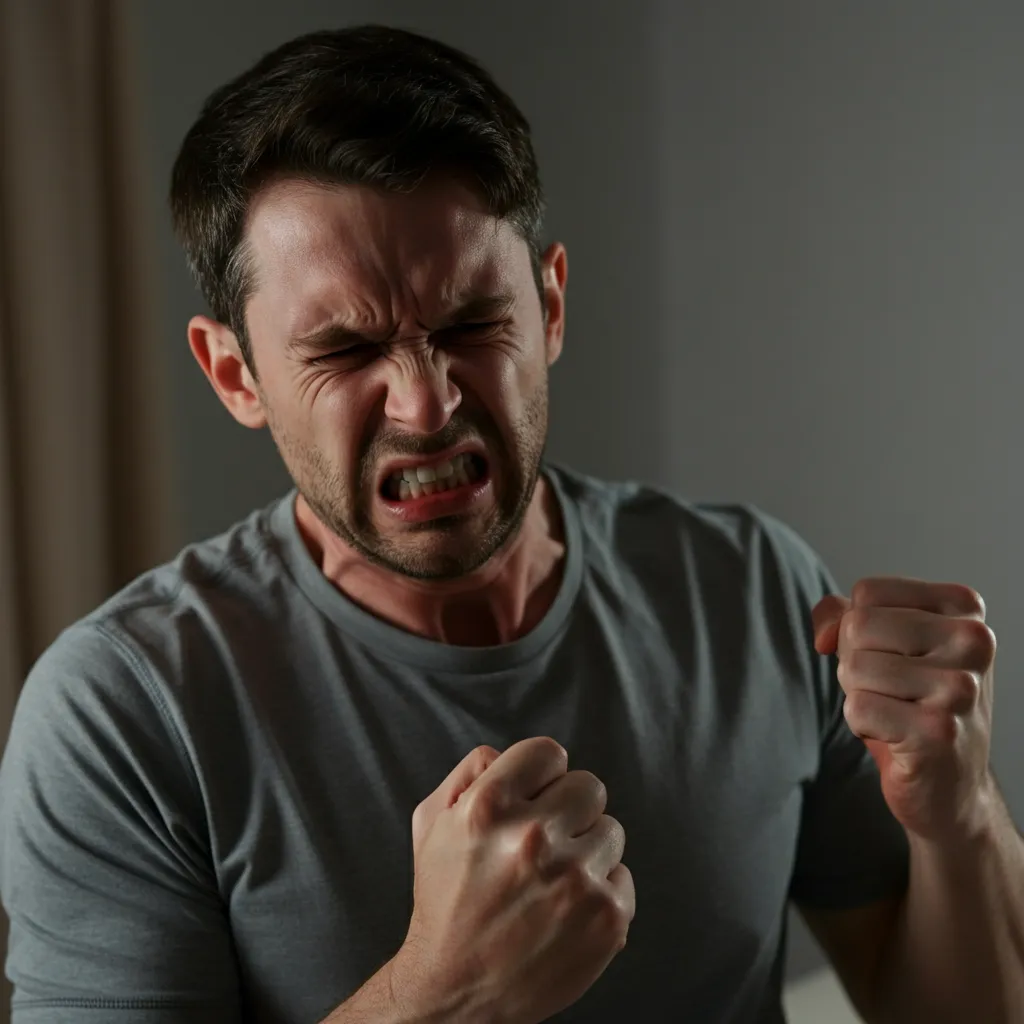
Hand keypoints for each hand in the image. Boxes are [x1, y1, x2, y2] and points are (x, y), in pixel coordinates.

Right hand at [390, 737, 634, 1023]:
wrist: (456, 992)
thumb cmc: (445, 902)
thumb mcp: (431, 825)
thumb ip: (468, 773)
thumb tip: (506, 753)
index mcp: (489, 807)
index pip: (549, 753)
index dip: (540, 776)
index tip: (532, 800)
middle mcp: (534, 838)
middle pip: (588, 786)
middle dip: (568, 810)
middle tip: (545, 842)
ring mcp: (575, 879)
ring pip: (611, 830)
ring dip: (586, 850)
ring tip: (552, 881)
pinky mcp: (607, 918)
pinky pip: (623, 876)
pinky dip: (600, 891)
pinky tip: (565, 910)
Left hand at [812, 577, 997, 843]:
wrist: (951, 784)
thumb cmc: (911, 701)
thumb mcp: (881, 643)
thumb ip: (841, 615)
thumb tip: (824, 637)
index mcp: (964, 606)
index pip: (868, 592)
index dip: (858, 628)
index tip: (893, 657)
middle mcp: (974, 640)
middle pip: (858, 625)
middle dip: (856, 663)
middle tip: (893, 691)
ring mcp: (961, 686)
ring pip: (854, 666)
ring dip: (859, 695)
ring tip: (897, 712)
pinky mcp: (939, 731)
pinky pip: (858, 707)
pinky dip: (862, 725)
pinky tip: (897, 737)